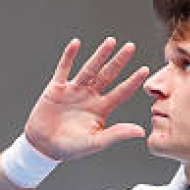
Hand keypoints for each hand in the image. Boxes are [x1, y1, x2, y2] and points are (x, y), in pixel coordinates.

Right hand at [24, 37, 150, 161]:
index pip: (121, 92)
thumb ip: (117, 134)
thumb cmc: (71, 147)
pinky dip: (69, 56)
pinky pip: (64, 68)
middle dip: (119, 61)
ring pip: (89, 69)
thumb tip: (140, 131)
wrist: (44, 146)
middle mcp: (90, 96)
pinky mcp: (57, 88)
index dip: (133, 81)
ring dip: (99, 55)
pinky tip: (76, 43)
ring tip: (110, 41)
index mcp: (101, 109)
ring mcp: (74, 90)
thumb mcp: (96, 142)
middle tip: (131, 46)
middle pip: (108, 75)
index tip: (145, 69)